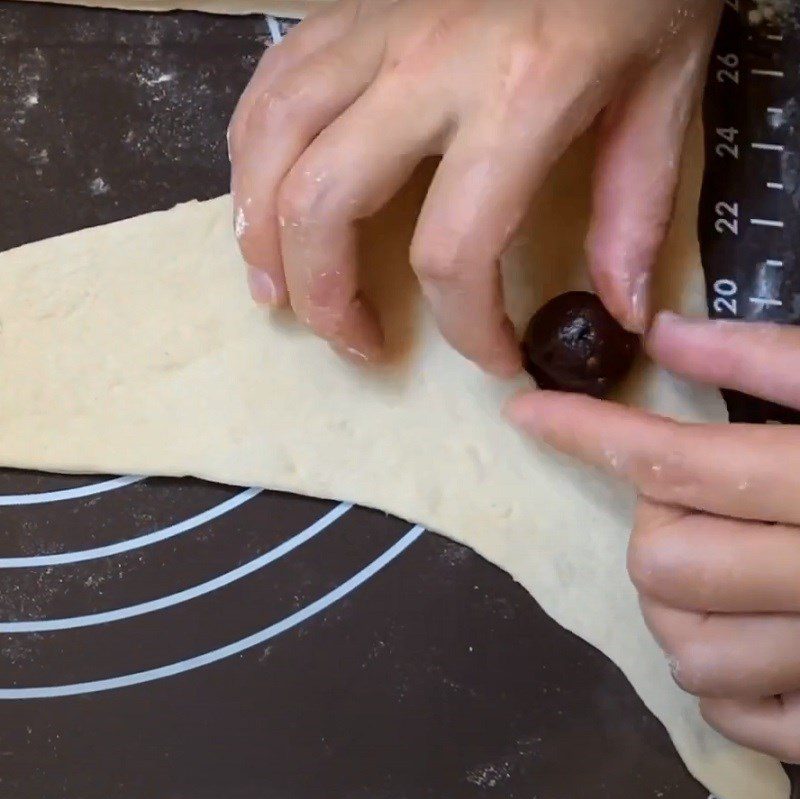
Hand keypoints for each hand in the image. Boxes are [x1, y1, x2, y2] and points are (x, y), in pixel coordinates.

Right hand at [229, 0, 720, 373]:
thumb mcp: (664, 89)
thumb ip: (636, 208)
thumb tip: (621, 312)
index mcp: (519, 94)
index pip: (454, 251)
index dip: (467, 329)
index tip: (493, 358)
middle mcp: (425, 62)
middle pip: (323, 204)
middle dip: (326, 298)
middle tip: (351, 341)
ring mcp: (370, 26)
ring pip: (270, 144)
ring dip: (259, 235)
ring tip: (275, 293)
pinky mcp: (344, 6)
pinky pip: (268, 86)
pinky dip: (249, 157)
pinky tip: (262, 202)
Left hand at [507, 311, 799, 762]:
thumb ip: (777, 362)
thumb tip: (668, 336)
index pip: (675, 458)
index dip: (586, 431)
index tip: (527, 410)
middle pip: (663, 563)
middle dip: (654, 523)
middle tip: (695, 498)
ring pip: (685, 650)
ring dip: (679, 602)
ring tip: (722, 564)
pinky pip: (736, 717)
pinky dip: (721, 675)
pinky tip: (752, 631)